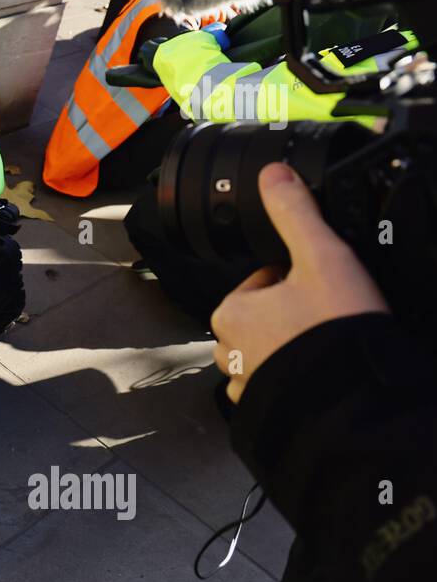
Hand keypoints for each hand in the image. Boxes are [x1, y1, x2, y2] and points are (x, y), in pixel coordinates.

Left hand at [211, 163, 388, 402]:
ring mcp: (245, 384)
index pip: (262, 280)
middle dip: (293, 312)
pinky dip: (297, 376)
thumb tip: (274, 174)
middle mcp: (227, 351)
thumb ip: (296, 213)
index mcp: (230, 312)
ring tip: (327, 342)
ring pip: (269, 349)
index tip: (321, 285)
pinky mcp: (267, 407)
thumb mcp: (321, 257)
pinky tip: (321, 370)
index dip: (297, 277)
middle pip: (263, 315)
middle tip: (329, 315)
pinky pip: (278, 383)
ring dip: (294, 345)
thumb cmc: (334, 330)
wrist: (354, 399)